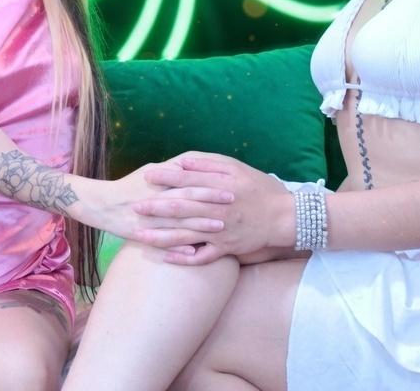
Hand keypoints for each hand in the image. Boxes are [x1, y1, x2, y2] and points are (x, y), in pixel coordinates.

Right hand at [75, 161, 233, 245]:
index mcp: (159, 184)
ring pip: (178, 224)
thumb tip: (195, 164)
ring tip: (220, 229)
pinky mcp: (141, 235)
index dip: (212, 186)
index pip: (190, 183)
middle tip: (234, 207)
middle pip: (188, 203)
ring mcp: (149, 220)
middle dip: (212, 205)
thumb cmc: (131, 184)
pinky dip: (179, 250)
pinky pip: (162, 245)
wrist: (102, 204)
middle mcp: (155, 201)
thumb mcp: (152, 171)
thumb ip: (174, 168)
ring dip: (201, 227)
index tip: (231, 188)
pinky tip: (196, 253)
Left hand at [134, 152, 291, 264]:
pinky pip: (202, 257)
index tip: (147, 175)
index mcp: (221, 187)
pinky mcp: (226, 248)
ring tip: (140, 234)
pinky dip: (184, 258)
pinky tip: (166, 257)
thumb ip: (209, 165)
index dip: (167, 177)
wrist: (285, 217)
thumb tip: (183, 161)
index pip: (189, 180)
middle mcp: (218, 209)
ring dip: (161, 234)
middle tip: (135, 206)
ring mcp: (221, 231)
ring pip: (186, 234)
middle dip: (156, 207)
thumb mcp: (237, 169)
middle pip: (183, 207)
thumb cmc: (259, 189)